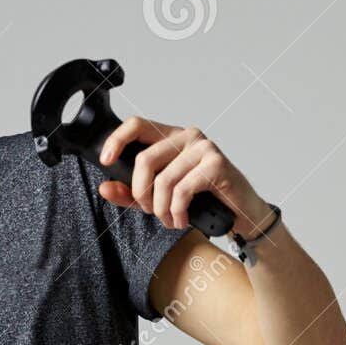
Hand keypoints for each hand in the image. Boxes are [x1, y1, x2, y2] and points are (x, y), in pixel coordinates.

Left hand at [98, 117, 271, 234]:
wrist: (240, 214)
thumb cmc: (202, 201)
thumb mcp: (158, 199)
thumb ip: (130, 194)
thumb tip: (105, 188)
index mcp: (170, 137)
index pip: (137, 124)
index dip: (117, 139)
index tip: (105, 160)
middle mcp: (187, 136)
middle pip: (145, 159)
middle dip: (141, 194)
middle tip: (150, 211)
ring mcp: (204, 147)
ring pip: (163, 180)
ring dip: (161, 209)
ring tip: (170, 220)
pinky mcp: (216, 164)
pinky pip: (182, 190)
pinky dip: (177, 211)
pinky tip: (182, 219)